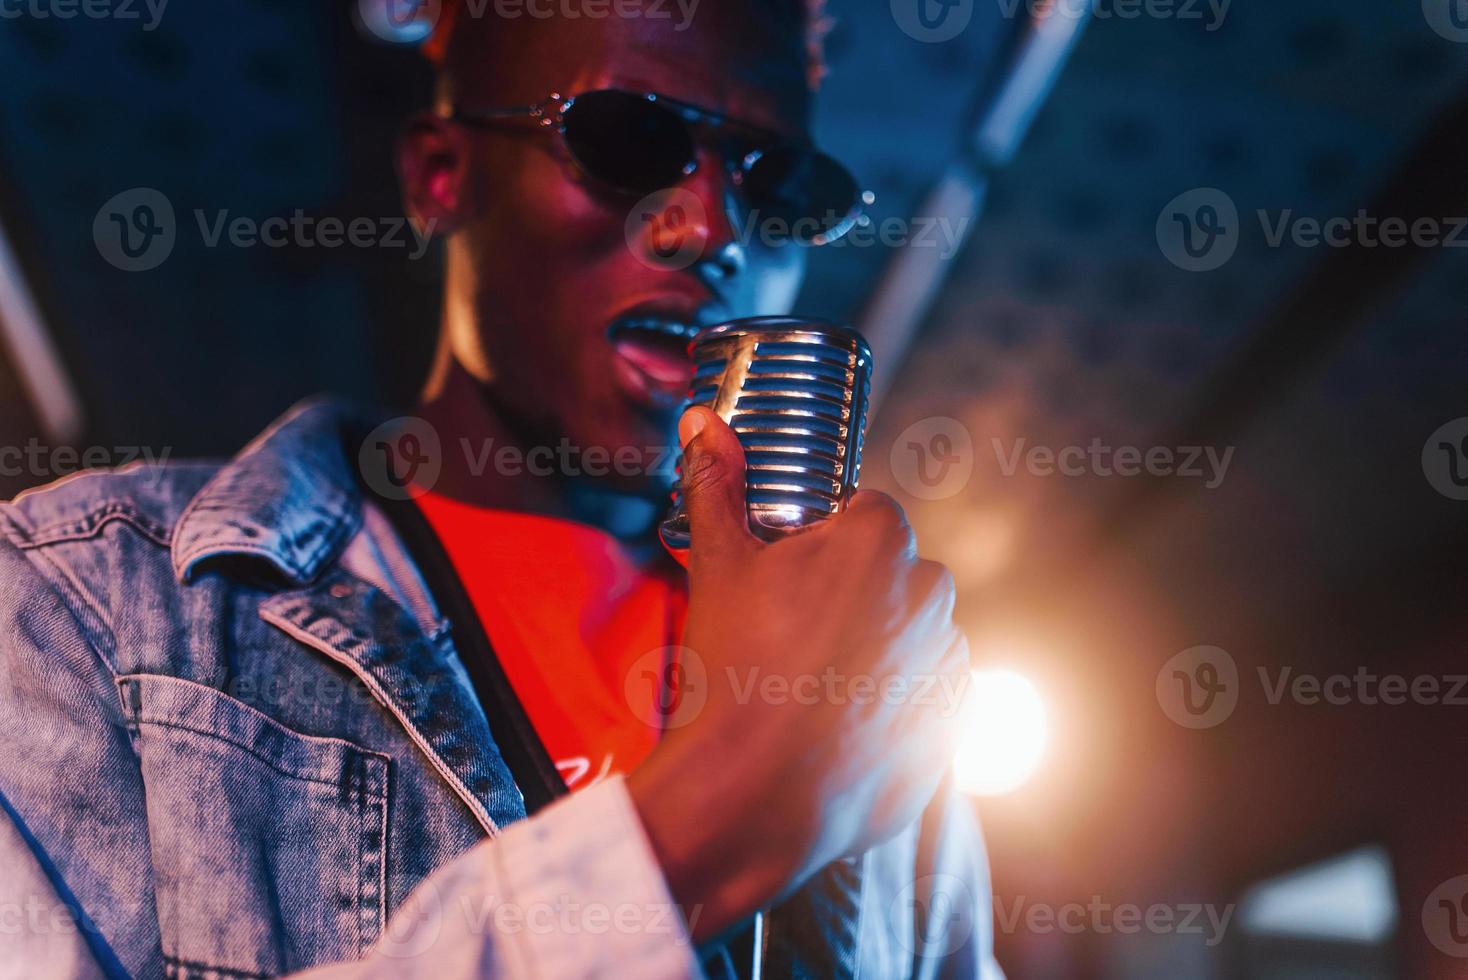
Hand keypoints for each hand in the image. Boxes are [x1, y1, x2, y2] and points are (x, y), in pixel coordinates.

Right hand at [627, 407, 967, 940]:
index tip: (788, 573)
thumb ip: (716, 485)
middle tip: (790, 631)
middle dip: (851, 592)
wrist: (753, 796)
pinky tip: (838, 722)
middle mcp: (930, 596)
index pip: (865, 512)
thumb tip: (705, 421)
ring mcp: (946, 666)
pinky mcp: (950, 728)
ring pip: (910, 633)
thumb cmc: (737, 675)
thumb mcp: (717, 567)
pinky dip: (893, 703)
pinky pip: (925, 696)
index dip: (823, 540)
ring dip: (874, 647)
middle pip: (892, 572)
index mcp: (881, 543)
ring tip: (809, 684)